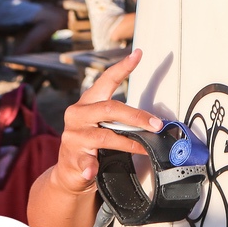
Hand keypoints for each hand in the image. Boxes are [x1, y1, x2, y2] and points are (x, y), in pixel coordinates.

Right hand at [52, 49, 162, 194]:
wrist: (71, 173)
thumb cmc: (94, 145)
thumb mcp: (106, 126)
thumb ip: (123, 119)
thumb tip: (155, 120)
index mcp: (88, 103)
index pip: (106, 81)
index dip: (122, 67)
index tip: (138, 54)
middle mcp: (78, 115)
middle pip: (110, 109)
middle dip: (136, 116)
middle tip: (156, 124)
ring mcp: (73, 136)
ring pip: (105, 135)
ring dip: (129, 143)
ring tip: (145, 147)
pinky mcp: (72, 157)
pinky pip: (84, 160)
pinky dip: (90, 165)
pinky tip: (92, 169)